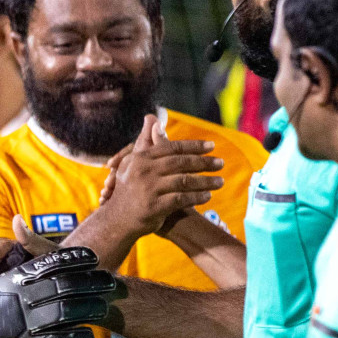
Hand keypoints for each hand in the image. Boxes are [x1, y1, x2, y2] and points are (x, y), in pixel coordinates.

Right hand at [98, 113, 222, 237]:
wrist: (116, 220)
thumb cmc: (128, 189)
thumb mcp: (133, 163)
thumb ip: (146, 141)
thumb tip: (152, 117)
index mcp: (140, 158)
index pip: (172, 148)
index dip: (193, 146)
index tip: (211, 146)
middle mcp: (143, 171)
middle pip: (180, 163)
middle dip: (203, 163)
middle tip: (221, 163)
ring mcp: (148, 189)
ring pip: (184, 181)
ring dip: (205, 181)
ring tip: (220, 182)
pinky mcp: (154, 207)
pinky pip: (181, 199)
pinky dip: (196, 197)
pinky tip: (207, 197)